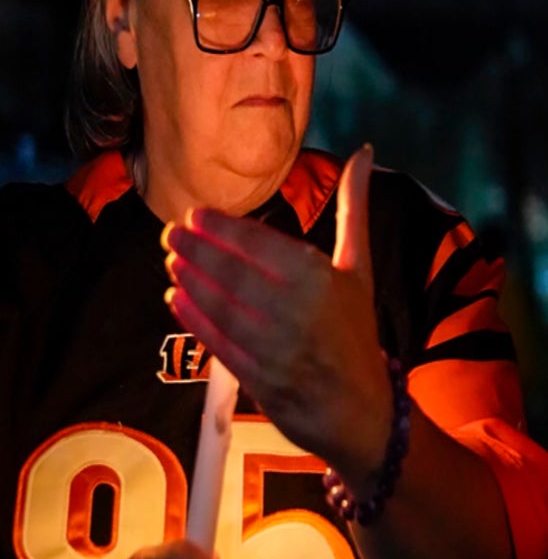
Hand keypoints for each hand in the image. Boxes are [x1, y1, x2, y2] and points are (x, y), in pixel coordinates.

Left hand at [162, 145, 391, 474]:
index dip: (222, 229)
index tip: (195, 214)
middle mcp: (299, 312)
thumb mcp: (359, 267)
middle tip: (171, 232)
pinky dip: (193, 318)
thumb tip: (364, 150)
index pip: (262, 245)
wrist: (361, 409)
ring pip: (221, 306)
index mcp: (323, 279)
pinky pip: (217, 341)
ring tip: (172, 259)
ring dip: (191, 280)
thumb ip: (355, 208)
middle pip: (234, 274)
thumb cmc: (355, 331)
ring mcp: (276, 348)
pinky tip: (175, 297)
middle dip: (197, 250)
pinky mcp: (258, 378)